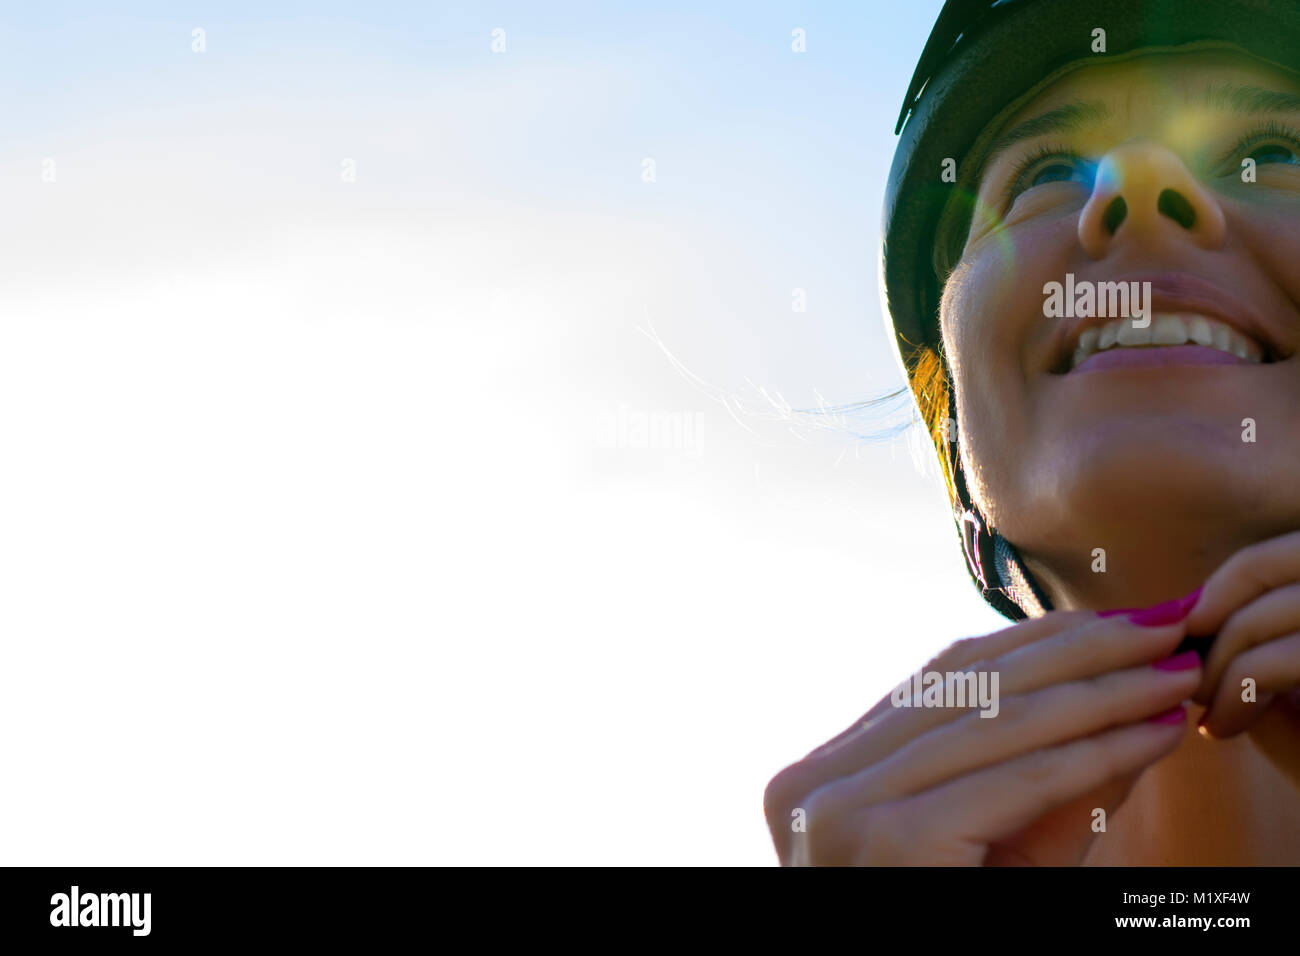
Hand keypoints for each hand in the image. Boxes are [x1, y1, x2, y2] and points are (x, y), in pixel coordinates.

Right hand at [763, 610, 1199, 864]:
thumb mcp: (995, 856)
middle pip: (966, 687)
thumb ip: (1047, 784)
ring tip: (1171, 669)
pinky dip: (1094, 752)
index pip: (937, 680)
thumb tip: (1129, 706)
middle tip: (1162, 623)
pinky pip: (1011, 780)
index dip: (1031, 642)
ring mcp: (840, 808)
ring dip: (1099, 690)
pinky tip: (1152, 730)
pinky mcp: (887, 839)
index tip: (1110, 620)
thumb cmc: (953, 933)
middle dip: (1075, 650)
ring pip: (993, 722)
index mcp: (823, 775)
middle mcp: (813, 782)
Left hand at [1183, 530, 1299, 787]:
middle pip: (1270, 566)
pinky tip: (1220, 730)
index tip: (1184, 637)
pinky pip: (1277, 662)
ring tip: (1206, 712)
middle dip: (1214, 617)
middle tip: (1182, 667)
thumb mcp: (1270, 671)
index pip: (1275, 554)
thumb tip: (1164, 609)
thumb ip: (1234, 628)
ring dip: (1216, 666)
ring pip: (1263, 615)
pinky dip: (1234, 696)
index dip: (1222, 591)